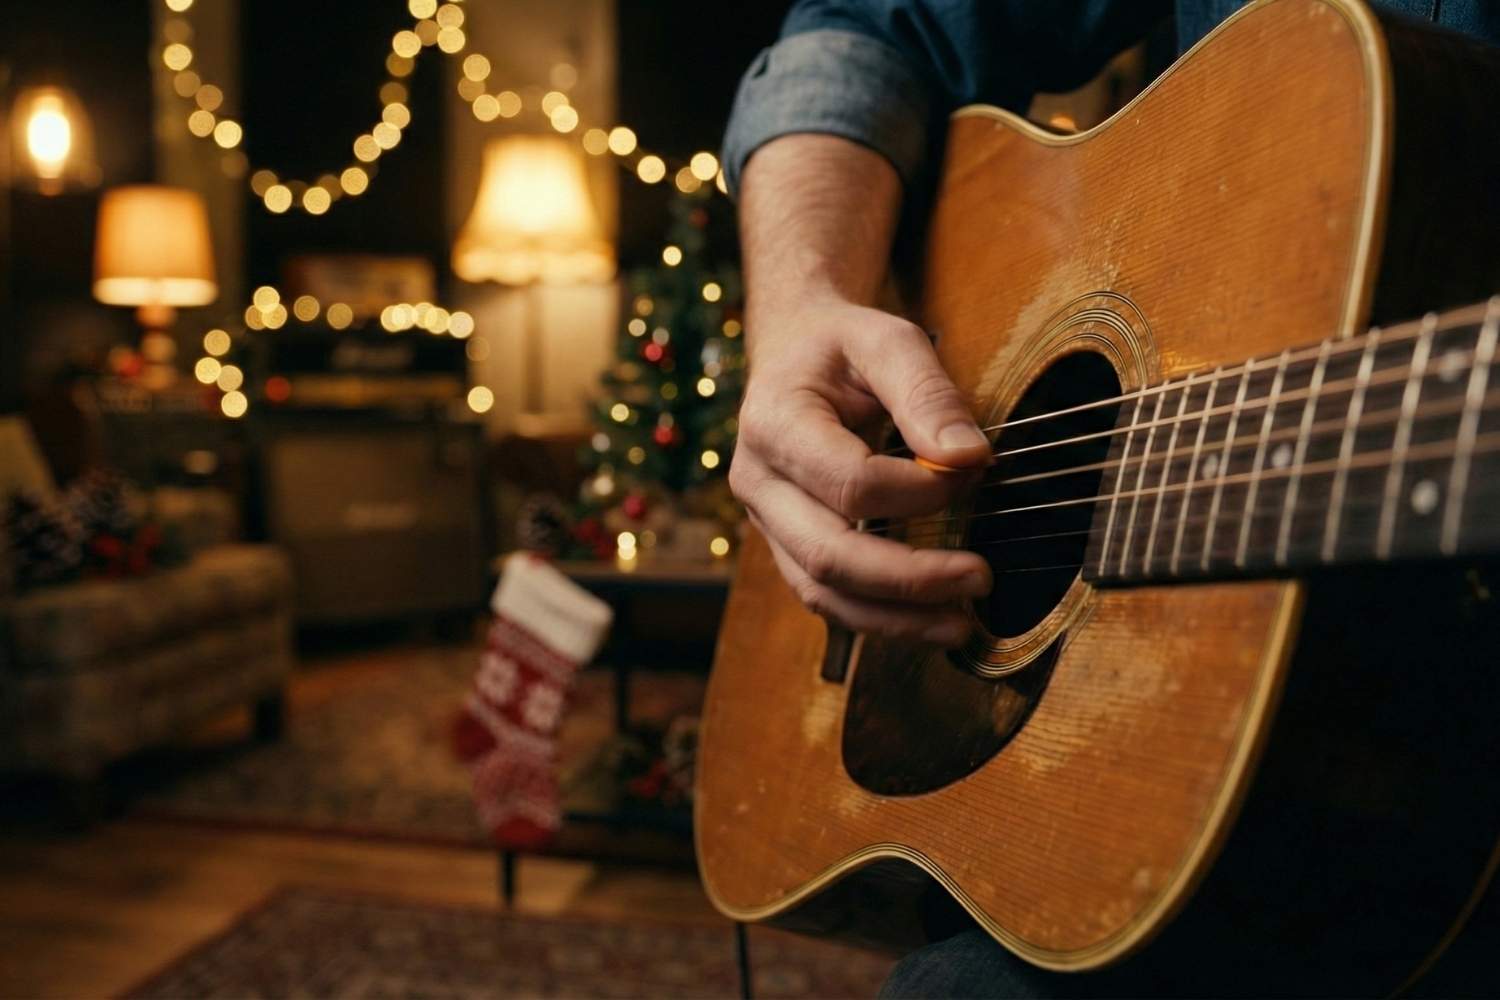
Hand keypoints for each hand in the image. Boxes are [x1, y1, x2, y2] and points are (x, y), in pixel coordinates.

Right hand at [729, 296, 993, 645]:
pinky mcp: (785, 543)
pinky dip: (879, 617)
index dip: (920, 491)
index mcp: (773, 423)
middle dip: (909, 578)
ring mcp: (766, 520)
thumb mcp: (887, 340)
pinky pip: (825, 596)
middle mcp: (757, 481)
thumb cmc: (840, 345)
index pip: (850, 482)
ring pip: (822, 592)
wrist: (793, 351)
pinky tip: (929, 619)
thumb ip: (927, 394)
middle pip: (829, 554)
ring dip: (895, 618)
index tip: (975, 472)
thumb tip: (968, 458)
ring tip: (961, 624)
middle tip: (980, 577)